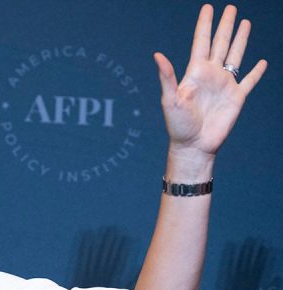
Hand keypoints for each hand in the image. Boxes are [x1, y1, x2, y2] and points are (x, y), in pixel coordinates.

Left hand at [154, 4, 266, 160]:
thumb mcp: (169, 99)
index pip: (201, 41)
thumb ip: (167, 77)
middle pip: (220, 43)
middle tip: (230, 8)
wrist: (193, 145)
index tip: (208, 7)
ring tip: (245, 22)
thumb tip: (157, 55)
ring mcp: (225, 85)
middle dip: (225, 25)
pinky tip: (261, 62)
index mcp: (195, 72)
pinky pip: (250, 81)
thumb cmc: (178, 125)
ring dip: (240, 39)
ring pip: (235, 55)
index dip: (205, 24)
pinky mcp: (237, 97)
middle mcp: (211, 75)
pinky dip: (257, 72)